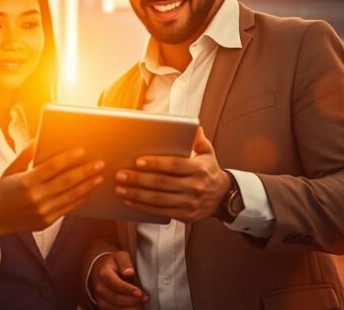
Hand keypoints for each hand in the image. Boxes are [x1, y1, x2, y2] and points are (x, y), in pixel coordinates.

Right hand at [0, 143, 103, 237]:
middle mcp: (35, 197)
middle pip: (66, 182)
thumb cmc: (3, 190)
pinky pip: (68, 209)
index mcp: (26, 182)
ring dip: (87, 186)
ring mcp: (42, 211)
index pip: (52, 167)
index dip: (68, 158)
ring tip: (99, 176)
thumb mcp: (9, 170)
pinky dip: (80, 199)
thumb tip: (38, 139)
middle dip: (85, 171)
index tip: (82, 150)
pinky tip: (88, 191)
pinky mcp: (47, 221)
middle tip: (99, 163)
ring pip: (70, 196)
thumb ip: (24, 155)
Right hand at [89, 250, 146, 308]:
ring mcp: (100, 299)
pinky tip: (136, 307)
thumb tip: (129, 272)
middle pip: (117, 299)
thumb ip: (125, 262)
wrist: (101, 271)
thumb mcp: (121, 257)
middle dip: (133, 301)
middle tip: (145, 299)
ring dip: (131, 308)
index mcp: (104, 274)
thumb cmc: (115, 264)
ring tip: (142, 304)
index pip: (116, 284)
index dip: (128, 290)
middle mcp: (100, 288)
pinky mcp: (103, 307)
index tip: (139, 293)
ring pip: (116, 308)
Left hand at [114, 127, 230, 222]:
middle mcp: (195, 187)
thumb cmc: (208, 172)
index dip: (156, 163)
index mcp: (199, 169)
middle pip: (162, 183)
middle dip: (139, 179)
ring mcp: (190, 203)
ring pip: (159, 199)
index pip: (174, 165)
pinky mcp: (185, 216)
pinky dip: (143, 207)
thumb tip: (194, 127)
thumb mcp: (208, 153)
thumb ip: (198, 140)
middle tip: (121, 174)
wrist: (222, 197)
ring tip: (120, 188)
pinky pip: (160, 211)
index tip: (138, 161)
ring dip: (137, 194)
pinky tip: (130, 201)